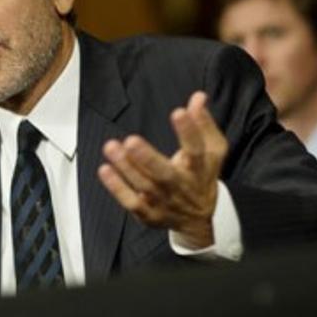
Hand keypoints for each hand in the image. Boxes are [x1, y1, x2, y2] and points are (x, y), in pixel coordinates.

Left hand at [97, 91, 227, 247]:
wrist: (198, 219)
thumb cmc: (201, 176)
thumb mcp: (212, 151)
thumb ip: (203, 124)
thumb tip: (198, 97)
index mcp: (199, 169)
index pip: (197, 150)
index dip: (189, 132)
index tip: (178, 112)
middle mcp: (181, 186)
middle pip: (165, 174)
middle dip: (147, 158)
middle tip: (131, 140)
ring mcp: (164, 202)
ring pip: (144, 186)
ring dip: (126, 167)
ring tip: (111, 147)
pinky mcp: (148, 213)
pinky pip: (131, 202)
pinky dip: (117, 188)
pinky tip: (105, 170)